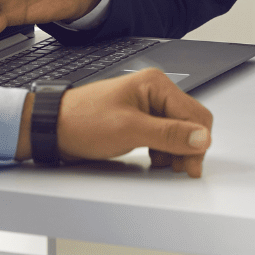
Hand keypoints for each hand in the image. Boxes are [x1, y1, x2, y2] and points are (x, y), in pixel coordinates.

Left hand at [15, 68, 214, 176]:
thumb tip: (200, 138)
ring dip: (176, 151)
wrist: (53, 128)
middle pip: (190, 123)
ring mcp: (147, 107)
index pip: (196, 114)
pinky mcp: (139, 121)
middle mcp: (155, 92)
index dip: (198, 142)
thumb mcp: (129, 130)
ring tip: (162, 165)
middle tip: (181, 169)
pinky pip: (164, 137)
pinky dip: (164, 151)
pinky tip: (153, 160)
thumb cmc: (83, 121)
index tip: (192, 166)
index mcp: (156, 84)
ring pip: (179, 132)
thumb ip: (168, 134)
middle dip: (188, 147)